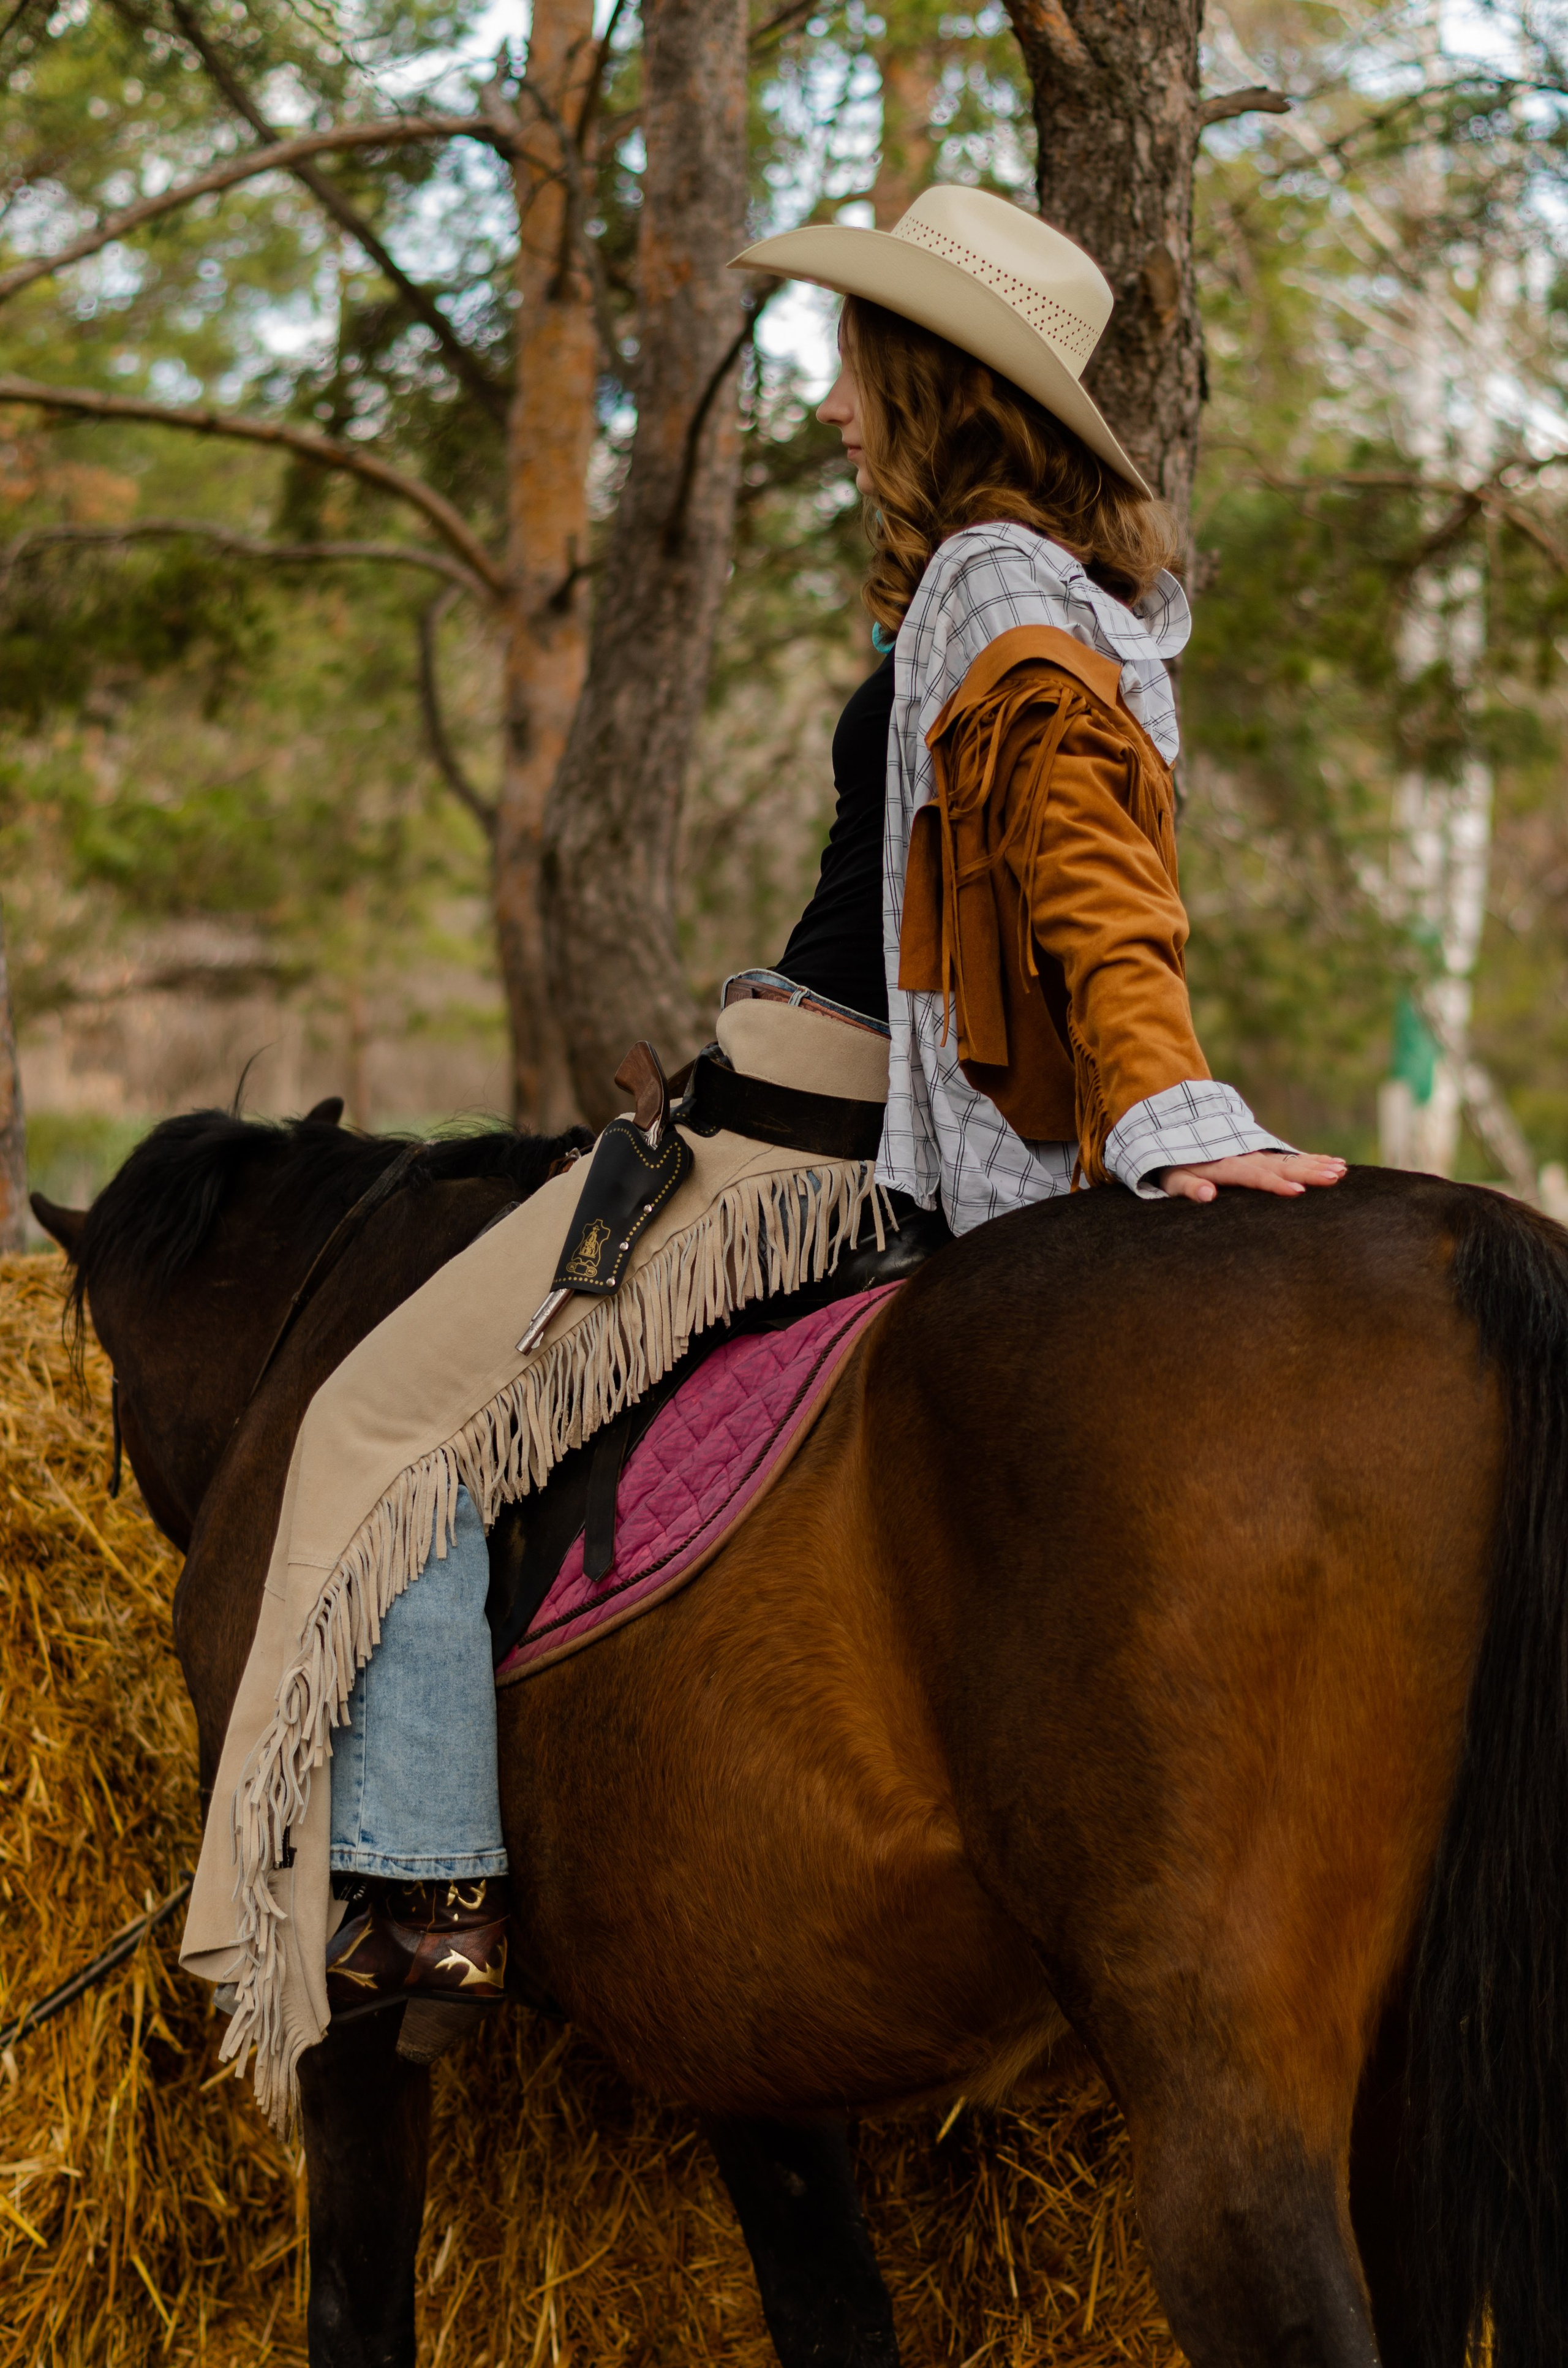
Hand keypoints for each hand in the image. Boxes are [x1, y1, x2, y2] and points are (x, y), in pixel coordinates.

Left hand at [1157, 1151, 1346, 1203]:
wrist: (1174, 1133)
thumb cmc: (1172, 1166)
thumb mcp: (1172, 1178)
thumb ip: (1188, 1188)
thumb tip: (1207, 1197)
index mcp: (1226, 1165)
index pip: (1255, 1176)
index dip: (1275, 1185)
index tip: (1298, 1193)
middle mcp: (1246, 1156)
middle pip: (1281, 1166)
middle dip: (1309, 1172)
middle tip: (1335, 1177)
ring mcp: (1256, 1153)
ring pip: (1291, 1160)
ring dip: (1317, 1164)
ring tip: (1342, 1170)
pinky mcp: (1262, 1154)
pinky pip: (1291, 1157)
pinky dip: (1312, 1159)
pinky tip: (1336, 1163)